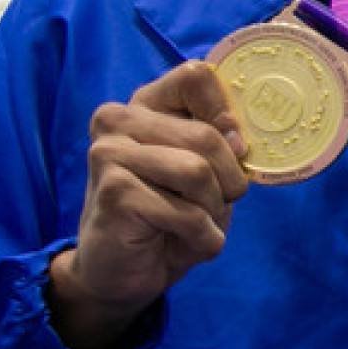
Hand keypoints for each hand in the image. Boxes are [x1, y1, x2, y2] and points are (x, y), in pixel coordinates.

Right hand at [48, 62, 249, 348]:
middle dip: (230, 181)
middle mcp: (119, 119)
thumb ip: (222, 144)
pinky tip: (181, 243)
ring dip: (214, 211)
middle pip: (208, 135)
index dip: (228, 114)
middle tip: (214, 205)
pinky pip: (187, 214)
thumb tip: (238, 135)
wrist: (122, 273)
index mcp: (146, 104)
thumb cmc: (171, 217)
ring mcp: (109, 153)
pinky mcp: (113, 191)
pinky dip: (203, 238)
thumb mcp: (208, 175)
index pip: (197, 76)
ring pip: (198, 172)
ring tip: (195, 223)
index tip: (235, 148)